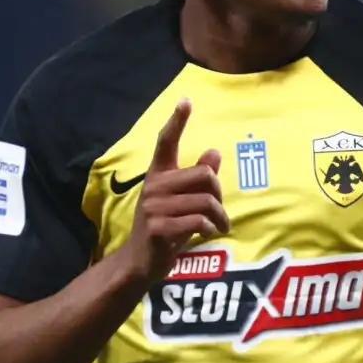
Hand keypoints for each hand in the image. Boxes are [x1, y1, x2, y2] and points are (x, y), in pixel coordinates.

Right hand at [126, 98, 229, 283]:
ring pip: (206, 200)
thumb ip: (198, 178)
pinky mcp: (158, 228)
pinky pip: (198, 220)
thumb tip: (215, 152)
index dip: (177, 121)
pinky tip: (207, 233)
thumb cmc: (166, 227)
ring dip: (220, 216)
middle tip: (221, 211)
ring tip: (220, 226)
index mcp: (159, 174)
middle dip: (219, 193)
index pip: (165, 141)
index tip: (186, 100)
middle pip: (204, 174)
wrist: (141, 261)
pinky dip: (210, 227)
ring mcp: (154, 207)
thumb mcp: (183, 200)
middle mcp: (154, 185)